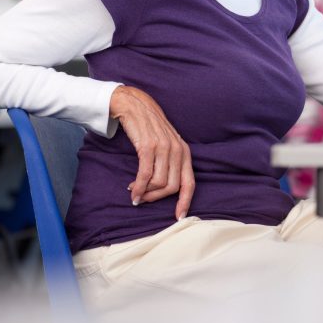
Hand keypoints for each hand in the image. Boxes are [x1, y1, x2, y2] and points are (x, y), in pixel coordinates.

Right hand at [109, 86, 194, 219]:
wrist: (135, 105)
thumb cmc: (150, 128)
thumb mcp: (167, 144)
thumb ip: (170, 163)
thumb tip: (164, 189)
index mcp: (185, 152)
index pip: (190, 183)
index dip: (185, 202)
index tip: (178, 217)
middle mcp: (178, 151)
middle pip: (172, 187)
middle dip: (156, 198)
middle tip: (144, 199)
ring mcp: (164, 148)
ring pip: (158, 183)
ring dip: (145, 193)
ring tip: (135, 193)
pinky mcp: (148, 147)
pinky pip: (145, 175)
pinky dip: (138, 187)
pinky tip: (132, 191)